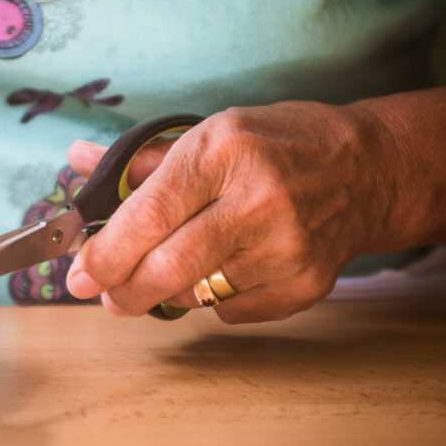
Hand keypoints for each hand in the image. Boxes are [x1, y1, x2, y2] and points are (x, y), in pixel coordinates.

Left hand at [65, 101, 393, 322]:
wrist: (368, 171)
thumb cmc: (277, 145)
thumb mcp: (210, 133)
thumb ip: (140, 159)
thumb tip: (78, 159)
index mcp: (223, 152)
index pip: (148, 216)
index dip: (104, 253)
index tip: (78, 275)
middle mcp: (257, 201)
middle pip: (167, 267)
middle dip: (122, 291)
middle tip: (105, 295)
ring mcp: (285, 248)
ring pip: (194, 294)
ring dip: (164, 292)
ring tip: (163, 273)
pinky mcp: (304, 285)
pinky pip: (229, 311)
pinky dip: (209, 299)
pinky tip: (223, 270)